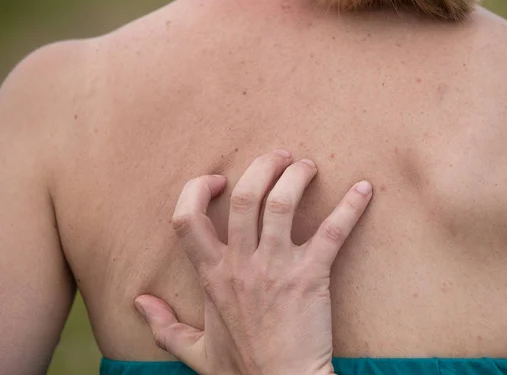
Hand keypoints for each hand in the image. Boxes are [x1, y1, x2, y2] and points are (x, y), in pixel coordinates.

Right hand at [134, 151, 372, 374]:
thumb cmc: (242, 371)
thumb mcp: (193, 351)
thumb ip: (163, 325)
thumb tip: (137, 302)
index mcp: (212, 275)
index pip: (186, 218)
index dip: (198, 190)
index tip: (218, 180)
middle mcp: (241, 264)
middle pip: (245, 196)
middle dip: (262, 166)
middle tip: (279, 157)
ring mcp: (277, 268)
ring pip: (282, 203)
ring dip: (296, 177)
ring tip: (307, 167)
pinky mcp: (311, 276)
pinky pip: (333, 232)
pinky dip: (350, 207)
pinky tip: (364, 190)